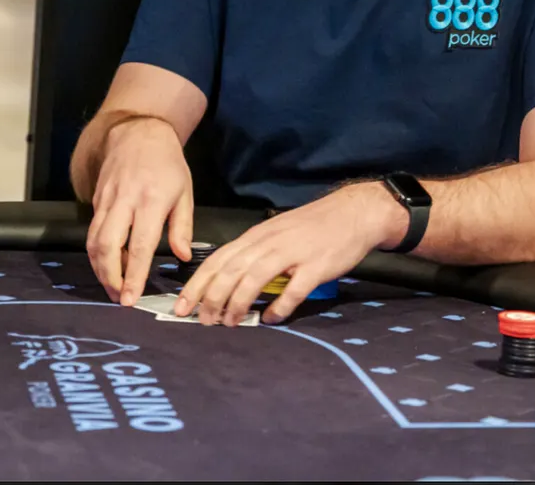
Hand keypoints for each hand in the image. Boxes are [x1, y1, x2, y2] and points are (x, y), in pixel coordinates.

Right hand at [85, 118, 192, 305]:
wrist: (138, 132)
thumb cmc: (167, 163)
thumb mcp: (185, 192)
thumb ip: (182, 227)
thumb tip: (182, 256)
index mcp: (151, 201)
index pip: (140, 245)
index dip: (134, 275)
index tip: (131, 297)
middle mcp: (125, 201)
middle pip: (107, 246)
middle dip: (109, 277)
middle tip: (118, 297)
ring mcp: (107, 200)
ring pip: (94, 240)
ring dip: (99, 268)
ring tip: (111, 286)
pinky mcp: (97, 199)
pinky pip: (92, 230)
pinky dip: (96, 252)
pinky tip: (106, 264)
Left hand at [175, 182, 401, 325]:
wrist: (353, 212)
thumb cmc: (313, 226)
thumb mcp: (276, 233)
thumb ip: (254, 255)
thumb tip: (229, 284)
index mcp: (257, 236)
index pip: (217, 259)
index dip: (197, 283)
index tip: (181, 306)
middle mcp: (269, 242)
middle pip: (230, 270)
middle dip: (211, 298)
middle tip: (201, 321)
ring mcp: (293, 253)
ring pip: (254, 278)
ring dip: (238, 303)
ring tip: (229, 323)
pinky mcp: (316, 266)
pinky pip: (293, 289)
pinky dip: (280, 306)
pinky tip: (272, 319)